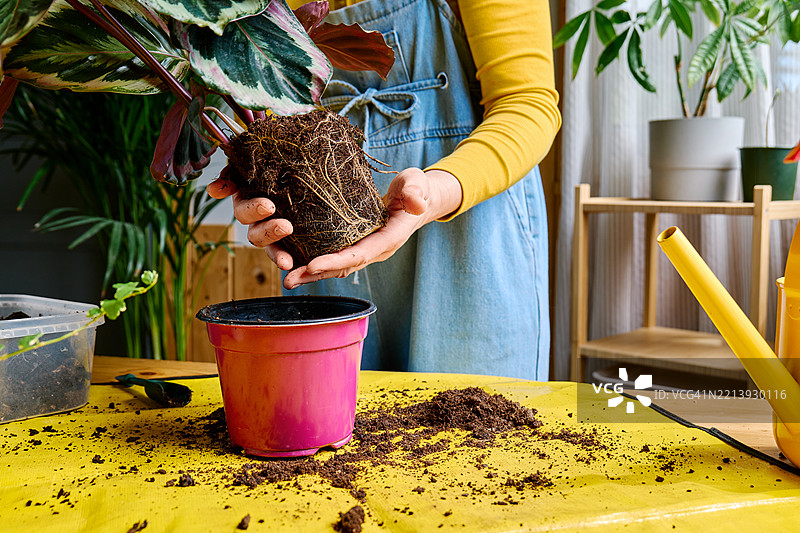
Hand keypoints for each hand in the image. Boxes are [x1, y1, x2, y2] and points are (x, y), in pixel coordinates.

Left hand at [207, 167, 462, 288]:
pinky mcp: (357, 245)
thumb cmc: (415, 189)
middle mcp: (375, 250)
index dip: (336, 261)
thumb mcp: (417, 184)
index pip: (359, 254)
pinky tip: (296, 264)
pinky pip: (335, 259)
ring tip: (288, 279)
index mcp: (388, 238)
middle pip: (343, 267)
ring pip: (337, 267)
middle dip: (316, 274)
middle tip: (289, 279)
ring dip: (312, 275)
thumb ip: (416, 191)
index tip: (312, 265)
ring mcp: (366, 250)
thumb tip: (417, 204)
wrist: (418, 199)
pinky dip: (316, 265)